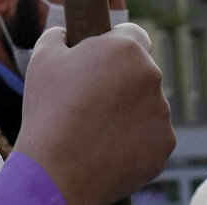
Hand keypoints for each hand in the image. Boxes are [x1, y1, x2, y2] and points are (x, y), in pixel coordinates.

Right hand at [14, 24, 174, 204]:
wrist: (57, 171)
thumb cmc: (48, 110)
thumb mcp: (43, 58)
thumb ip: (59, 35)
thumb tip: (65, 34)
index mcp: (126, 49)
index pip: (132, 34)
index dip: (114, 44)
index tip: (99, 60)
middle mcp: (152, 76)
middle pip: (140, 71)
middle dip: (120, 81)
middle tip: (90, 99)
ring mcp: (162, 113)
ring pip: (146, 105)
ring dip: (128, 111)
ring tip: (95, 128)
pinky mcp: (164, 145)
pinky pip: (150, 136)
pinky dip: (134, 140)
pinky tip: (107, 148)